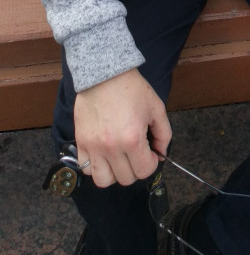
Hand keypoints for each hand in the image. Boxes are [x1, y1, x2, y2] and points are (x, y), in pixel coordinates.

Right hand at [74, 68, 171, 187]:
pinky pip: (86, 168)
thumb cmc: (132, 89)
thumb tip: (160, 153)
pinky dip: (95, 166)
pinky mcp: (80, 142)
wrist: (105, 74)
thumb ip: (164, 134)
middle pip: (125, 179)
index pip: (144, 171)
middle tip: (136, 153)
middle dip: (135, 168)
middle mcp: (111, 147)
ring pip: (103, 181)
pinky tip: (103, 154)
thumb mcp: (156, 108)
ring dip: (114, 173)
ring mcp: (93, 146)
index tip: (150, 153)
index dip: (151, 163)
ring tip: (118, 158)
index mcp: (133, 139)